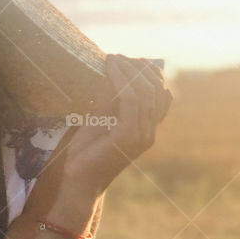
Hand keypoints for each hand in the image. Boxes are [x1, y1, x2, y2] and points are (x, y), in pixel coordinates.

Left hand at [61, 54, 172, 198]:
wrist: (78, 181)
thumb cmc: (85, 153)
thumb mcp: (100, 119)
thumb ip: (110, 99)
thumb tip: (112, 70)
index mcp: (146, 130)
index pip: (161, 96)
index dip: (150, 74)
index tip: (129, 60)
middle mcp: (149, 132)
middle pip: (156, 90)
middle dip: (139, 68)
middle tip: (117, 57)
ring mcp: (142, 135)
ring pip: (144, 91)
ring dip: (128, 70)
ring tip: (112, 58)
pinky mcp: (128, 135)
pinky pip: (130, 99)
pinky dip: (121, 79)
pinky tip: (110, 68)